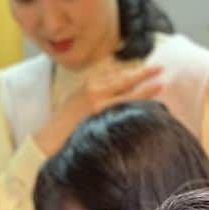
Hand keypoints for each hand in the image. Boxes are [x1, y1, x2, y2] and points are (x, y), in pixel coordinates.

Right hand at [35, 62, 163, 157]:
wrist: (47, 141)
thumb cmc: (61, 126)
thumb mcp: (74, 102)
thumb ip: (91, 93)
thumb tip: (112, 88)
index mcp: (86, 85)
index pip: (113, 74)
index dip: (129, 71)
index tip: (143, 69)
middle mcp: (93, 90)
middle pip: (122, 78)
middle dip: (142, 73)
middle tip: (159, 68)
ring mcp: (97, 102)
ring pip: (126, 91)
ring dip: (145, 87)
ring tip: (160, 84)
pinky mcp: (100, 114)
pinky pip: (123, 105)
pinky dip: (137, 101)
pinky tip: (150, 102)